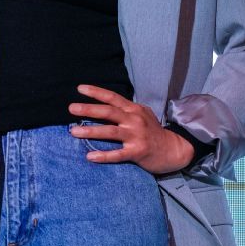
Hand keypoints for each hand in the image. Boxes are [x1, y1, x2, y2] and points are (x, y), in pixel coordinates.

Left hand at [68, 85, 194, 173]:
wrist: (173, 149)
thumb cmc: (153, 132)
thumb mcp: (142, 115)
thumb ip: (126, 109)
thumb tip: (106, 104)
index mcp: (133, 109)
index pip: (112, 97)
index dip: (96, 92)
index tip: (79, 88)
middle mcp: (134, 120)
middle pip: (109, 112)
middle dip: (89, 109)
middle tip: (71, 108)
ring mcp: (136, 136)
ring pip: (110, 132)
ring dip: (91, 131)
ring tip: (74, 132)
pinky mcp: (138, 152)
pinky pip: (118, 154)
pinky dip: (103, 155)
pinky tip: (90, 156)